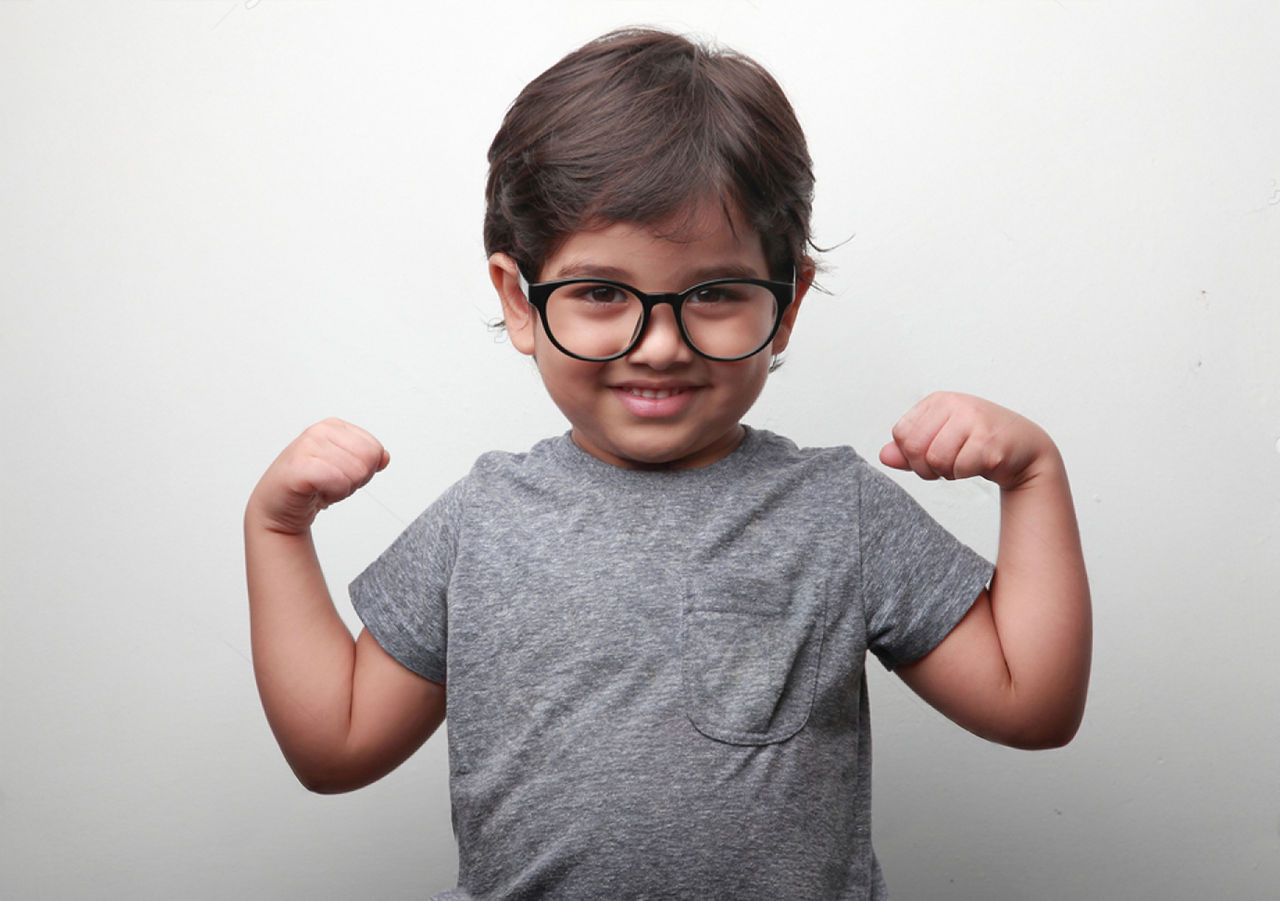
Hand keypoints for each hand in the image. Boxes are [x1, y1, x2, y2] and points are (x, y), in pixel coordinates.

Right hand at [248, 418, 389, 534]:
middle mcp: (319, 431)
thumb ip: (367, 458)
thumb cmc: (309, 486)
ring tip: (321, 487)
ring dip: (341, 489)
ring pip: (356, 472)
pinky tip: (315, 492)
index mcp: (333, 426)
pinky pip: (338, 480)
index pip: (375, 449)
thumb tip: (384, 457)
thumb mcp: (346, 468)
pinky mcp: (299, 466)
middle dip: (355, 480)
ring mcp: (307, 445)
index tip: (340, 474)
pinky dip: (332, 494)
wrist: (278, 507)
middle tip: (330, 483)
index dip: (364, 470)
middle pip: (368, 460)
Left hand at [879, 392, 1054, 490]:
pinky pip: (959, 469)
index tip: (929, 455)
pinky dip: (964, 475)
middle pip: (913, 447)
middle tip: (945, 466)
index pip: (901, 434)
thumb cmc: (979, 442)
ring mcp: (974, 420)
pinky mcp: (989, 441)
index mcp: (938, 401)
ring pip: (935, 459)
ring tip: (962, 463)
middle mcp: (955, 405)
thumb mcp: (940, 440)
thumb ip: (909, 449)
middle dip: (925, 467)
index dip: (910, 454)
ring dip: (946, 472)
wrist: (1026, 448)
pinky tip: (979, 464)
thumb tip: (883, 456)